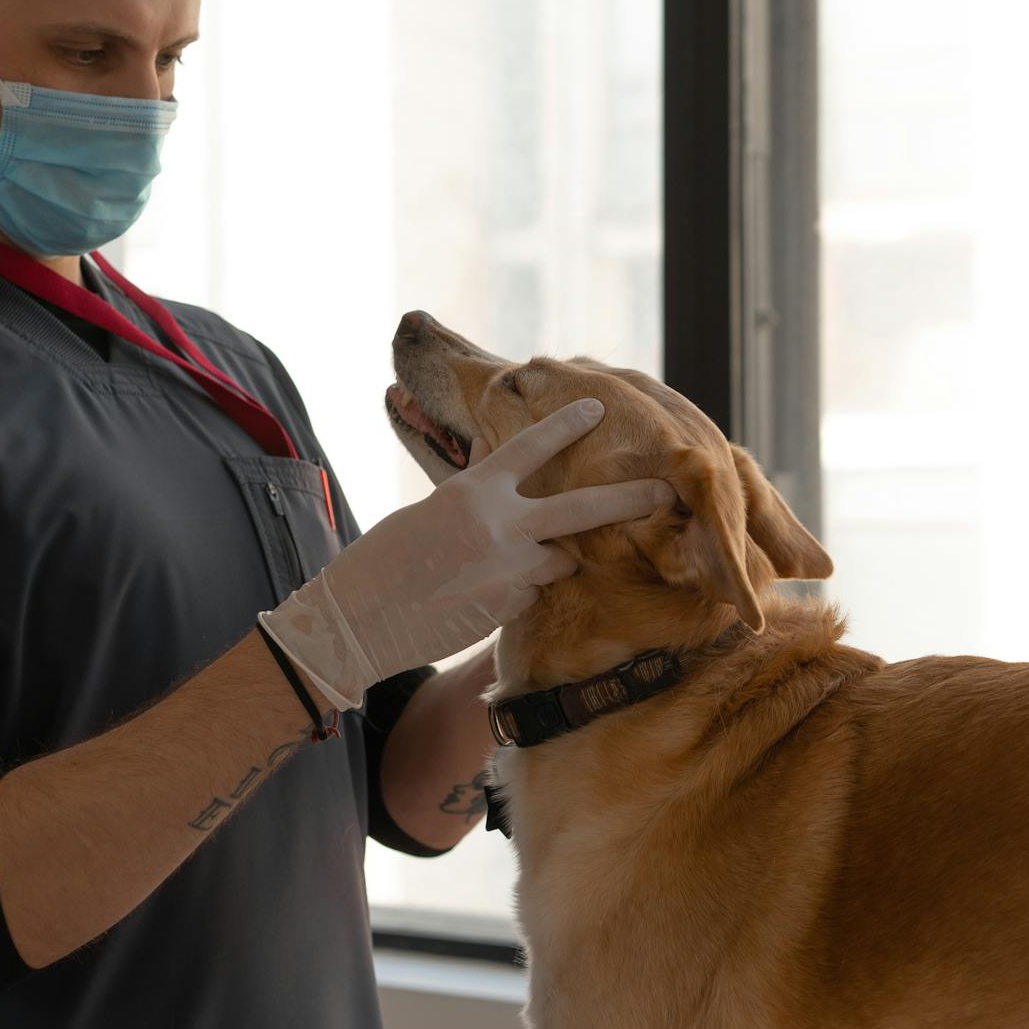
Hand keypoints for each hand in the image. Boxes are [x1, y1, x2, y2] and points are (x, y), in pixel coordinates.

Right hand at [257, 399, 676, 708]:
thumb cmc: (383, 559)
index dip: (567, 424)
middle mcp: (500, 527)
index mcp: (473, 491)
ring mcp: (510, 571)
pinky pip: (532, 592)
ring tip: (499, 565)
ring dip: (549, 558)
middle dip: (630, 498)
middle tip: (668, 489)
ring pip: (559, 558)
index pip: (530, 447)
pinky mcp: (510, 608)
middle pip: (583, 509)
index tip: (600, 409)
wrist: (360, 620)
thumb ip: (474, 497)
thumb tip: (496, 480)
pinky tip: (477, 596)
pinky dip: (517, 590)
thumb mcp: (428, 511)